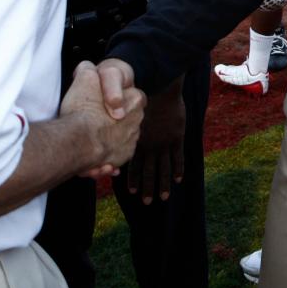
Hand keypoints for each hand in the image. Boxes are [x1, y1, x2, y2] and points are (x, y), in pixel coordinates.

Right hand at [62, 61, 144, 177]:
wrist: (77, 143)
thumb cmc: (83, 109)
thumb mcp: (85, 77)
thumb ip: (88, 69)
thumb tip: (86, 68)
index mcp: (136, 99)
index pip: (133, 94)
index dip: (116, 96)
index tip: (101, 100)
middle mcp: (137, 121)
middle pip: (126, 117)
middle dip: (113, 119)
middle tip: (94, 119)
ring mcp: (130, 142)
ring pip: (119, 138)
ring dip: (107, 138)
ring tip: (89, 138)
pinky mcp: (120, 160)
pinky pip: (113, 156)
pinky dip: (105, 156)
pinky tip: (92, 153)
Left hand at [126, 77, 185, 203]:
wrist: (161, 86)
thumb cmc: (140, 95)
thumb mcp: (124, 110)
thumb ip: (119, 125)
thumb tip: (108, 137)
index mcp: (137, 139)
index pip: (135, 163)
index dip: (134, 178)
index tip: (132, 192)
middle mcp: (151, 144)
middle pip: (150, 170)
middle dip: (148, 187)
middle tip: (147, 202)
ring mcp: (165, 141)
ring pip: (165, 167)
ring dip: (163, 183)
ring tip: (163, 197)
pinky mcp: (177, 136)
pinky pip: (179, 156)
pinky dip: (178, 168)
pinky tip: (178, 179)